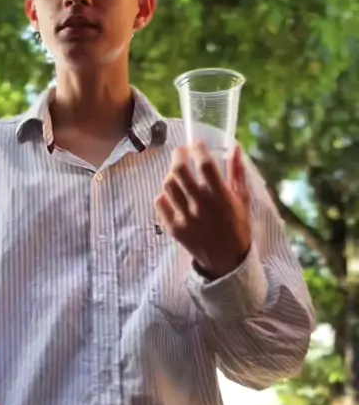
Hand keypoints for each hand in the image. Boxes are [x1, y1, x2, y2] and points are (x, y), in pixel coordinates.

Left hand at [155, 141, 251, 280]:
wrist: (226, 261)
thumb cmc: (237, 227)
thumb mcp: (243, 199)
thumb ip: (237, 172)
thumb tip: (235, 147)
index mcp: (220, 197)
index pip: (205, 164)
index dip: (198, 149)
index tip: (197, 143)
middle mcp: (200, 206)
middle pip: (179, 170)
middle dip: (178, 155)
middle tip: (181, 152)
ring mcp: (185, 218)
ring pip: (168, 184)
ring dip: (172, 174)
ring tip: (178, 173)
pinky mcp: (173, 228)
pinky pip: (160, 203)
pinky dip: (165, 194)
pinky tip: (174, 194)